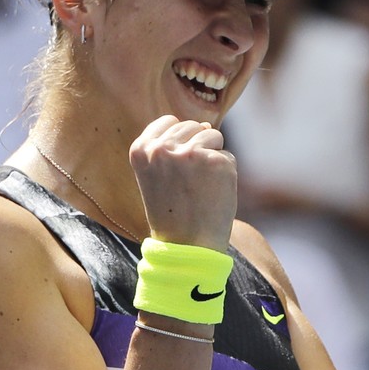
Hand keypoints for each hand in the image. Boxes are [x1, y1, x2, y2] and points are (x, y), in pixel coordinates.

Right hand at [129, 115, 237, 251]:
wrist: (188, 247)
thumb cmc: (173, 213)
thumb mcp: (156, 174)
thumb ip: (171, 146)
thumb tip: (205, 124)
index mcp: (141, 149)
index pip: (169, 122)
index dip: (178, 144)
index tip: (175, 172)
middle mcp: (162, 148)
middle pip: (192, 126)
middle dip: (197, 150)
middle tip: (188, 185)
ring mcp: (190, 153)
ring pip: (212, 136)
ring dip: (212, 159)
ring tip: (200, 188)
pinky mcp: (217, 162)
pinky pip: (228, 157)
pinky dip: (225, 174)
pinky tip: (213, 195)